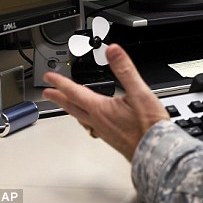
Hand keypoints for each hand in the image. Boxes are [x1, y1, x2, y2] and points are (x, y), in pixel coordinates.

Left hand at [42, 43, 169, 160]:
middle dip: (59, 98)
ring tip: (67, 105)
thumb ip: (125, 70)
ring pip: (80, 117)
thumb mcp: (139, 91)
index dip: (61, 83)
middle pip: (72, 107)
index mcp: (101, 108)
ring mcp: (103, 131)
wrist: (155, 151)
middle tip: (47, 93)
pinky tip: (92, 120)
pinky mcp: (111, 137)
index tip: (49, 77)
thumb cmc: (148, 125)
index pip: (75, 92)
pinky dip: (84, 118)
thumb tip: (113, 51)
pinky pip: (90, 125)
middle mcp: (97, 121)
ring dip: (70, 108)